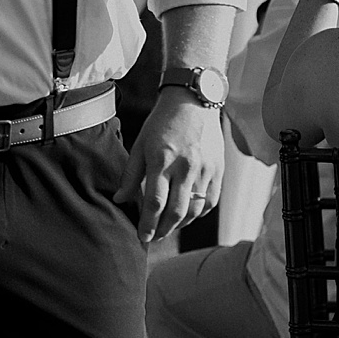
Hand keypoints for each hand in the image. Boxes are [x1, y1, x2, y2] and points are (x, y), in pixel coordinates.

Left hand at [135, 82, 223, 247]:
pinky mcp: (218, 170)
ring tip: (168, 228)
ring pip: (194, 210)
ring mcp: (205, 169)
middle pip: (176, 212)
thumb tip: (120, 200)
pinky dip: (197, 213)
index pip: (155, 202)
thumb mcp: (140, 143)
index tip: (141, 237)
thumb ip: (130, 175)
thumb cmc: (162, 121)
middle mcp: (186, 167)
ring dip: (180, 225)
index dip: (148, 224)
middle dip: (163, 231)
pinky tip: (186, 214)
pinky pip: (209, 202)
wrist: (193, 99)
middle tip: (153, 238)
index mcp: (163, 159)